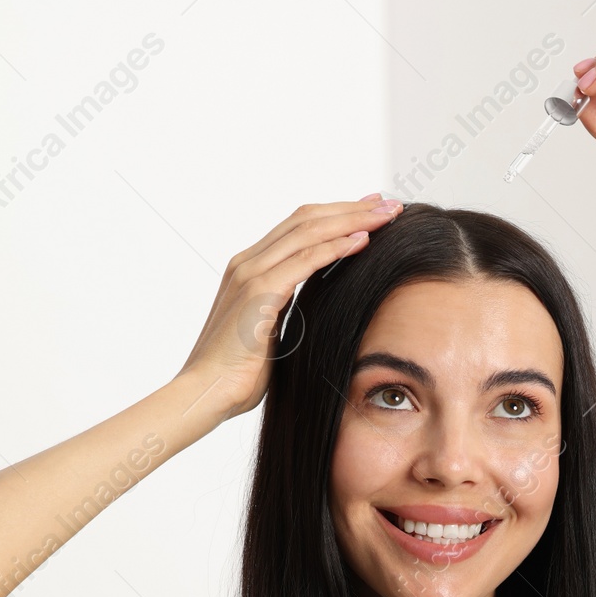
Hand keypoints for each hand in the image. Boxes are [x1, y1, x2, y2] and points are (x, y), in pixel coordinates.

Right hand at [175, 195, 403, 417]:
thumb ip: (285, 309)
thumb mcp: (268, 331)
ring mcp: (250, 274)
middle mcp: (248, 262)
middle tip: (389, 204)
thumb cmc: (237, 373)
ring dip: (352, 220)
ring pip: (308, 231)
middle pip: (306, 218)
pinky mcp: (258, 292)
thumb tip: (314, 307)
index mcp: (249, 268)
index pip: (299, 226)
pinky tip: (363, 241)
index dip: (337, 214)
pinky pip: (305, 261)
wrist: (206, 392)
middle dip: (351, 209)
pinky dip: (336, 247)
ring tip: (386, 216)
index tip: (371, 211)